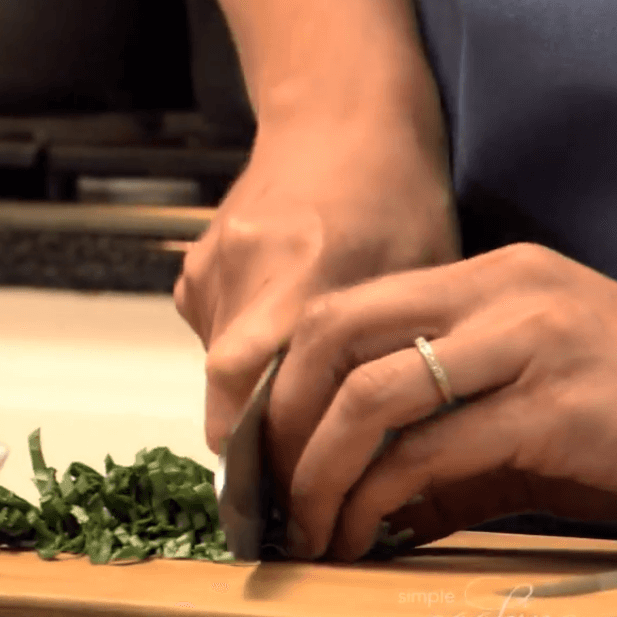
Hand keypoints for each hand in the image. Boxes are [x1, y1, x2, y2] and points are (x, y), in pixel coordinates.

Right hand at [174, 118, 458, 463]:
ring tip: (298, 413)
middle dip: (254, 445)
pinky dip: (242, 354)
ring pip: (218, 368)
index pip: (259, 393)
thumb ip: (389, 354)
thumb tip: (380, 446)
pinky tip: (279, 339)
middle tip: (291, 484)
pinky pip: (211, 332)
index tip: (293, 500)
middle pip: (225, 391)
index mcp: (310, 275)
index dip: (269, 455)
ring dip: (252, 400)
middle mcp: (248, 271)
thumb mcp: (420, 277)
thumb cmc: (399, 194)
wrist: (339, 116)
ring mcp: (213, 265)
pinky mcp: (196, 264)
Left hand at [268, 243, 616, 561]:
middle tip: (269, 483)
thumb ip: (444, 437)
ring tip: (307, 524)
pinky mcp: (556, 403)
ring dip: (318, 468)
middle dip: (282, 416)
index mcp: (489, 277)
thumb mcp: (529, 409)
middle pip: (334, 332)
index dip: (285, 379)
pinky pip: (430, 450)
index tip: (264, 444)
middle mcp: (501, 291)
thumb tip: (360, 497)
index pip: (346, 309)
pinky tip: (362, 534)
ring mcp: (529, 338)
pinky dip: (377, 498)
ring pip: (370, 393)